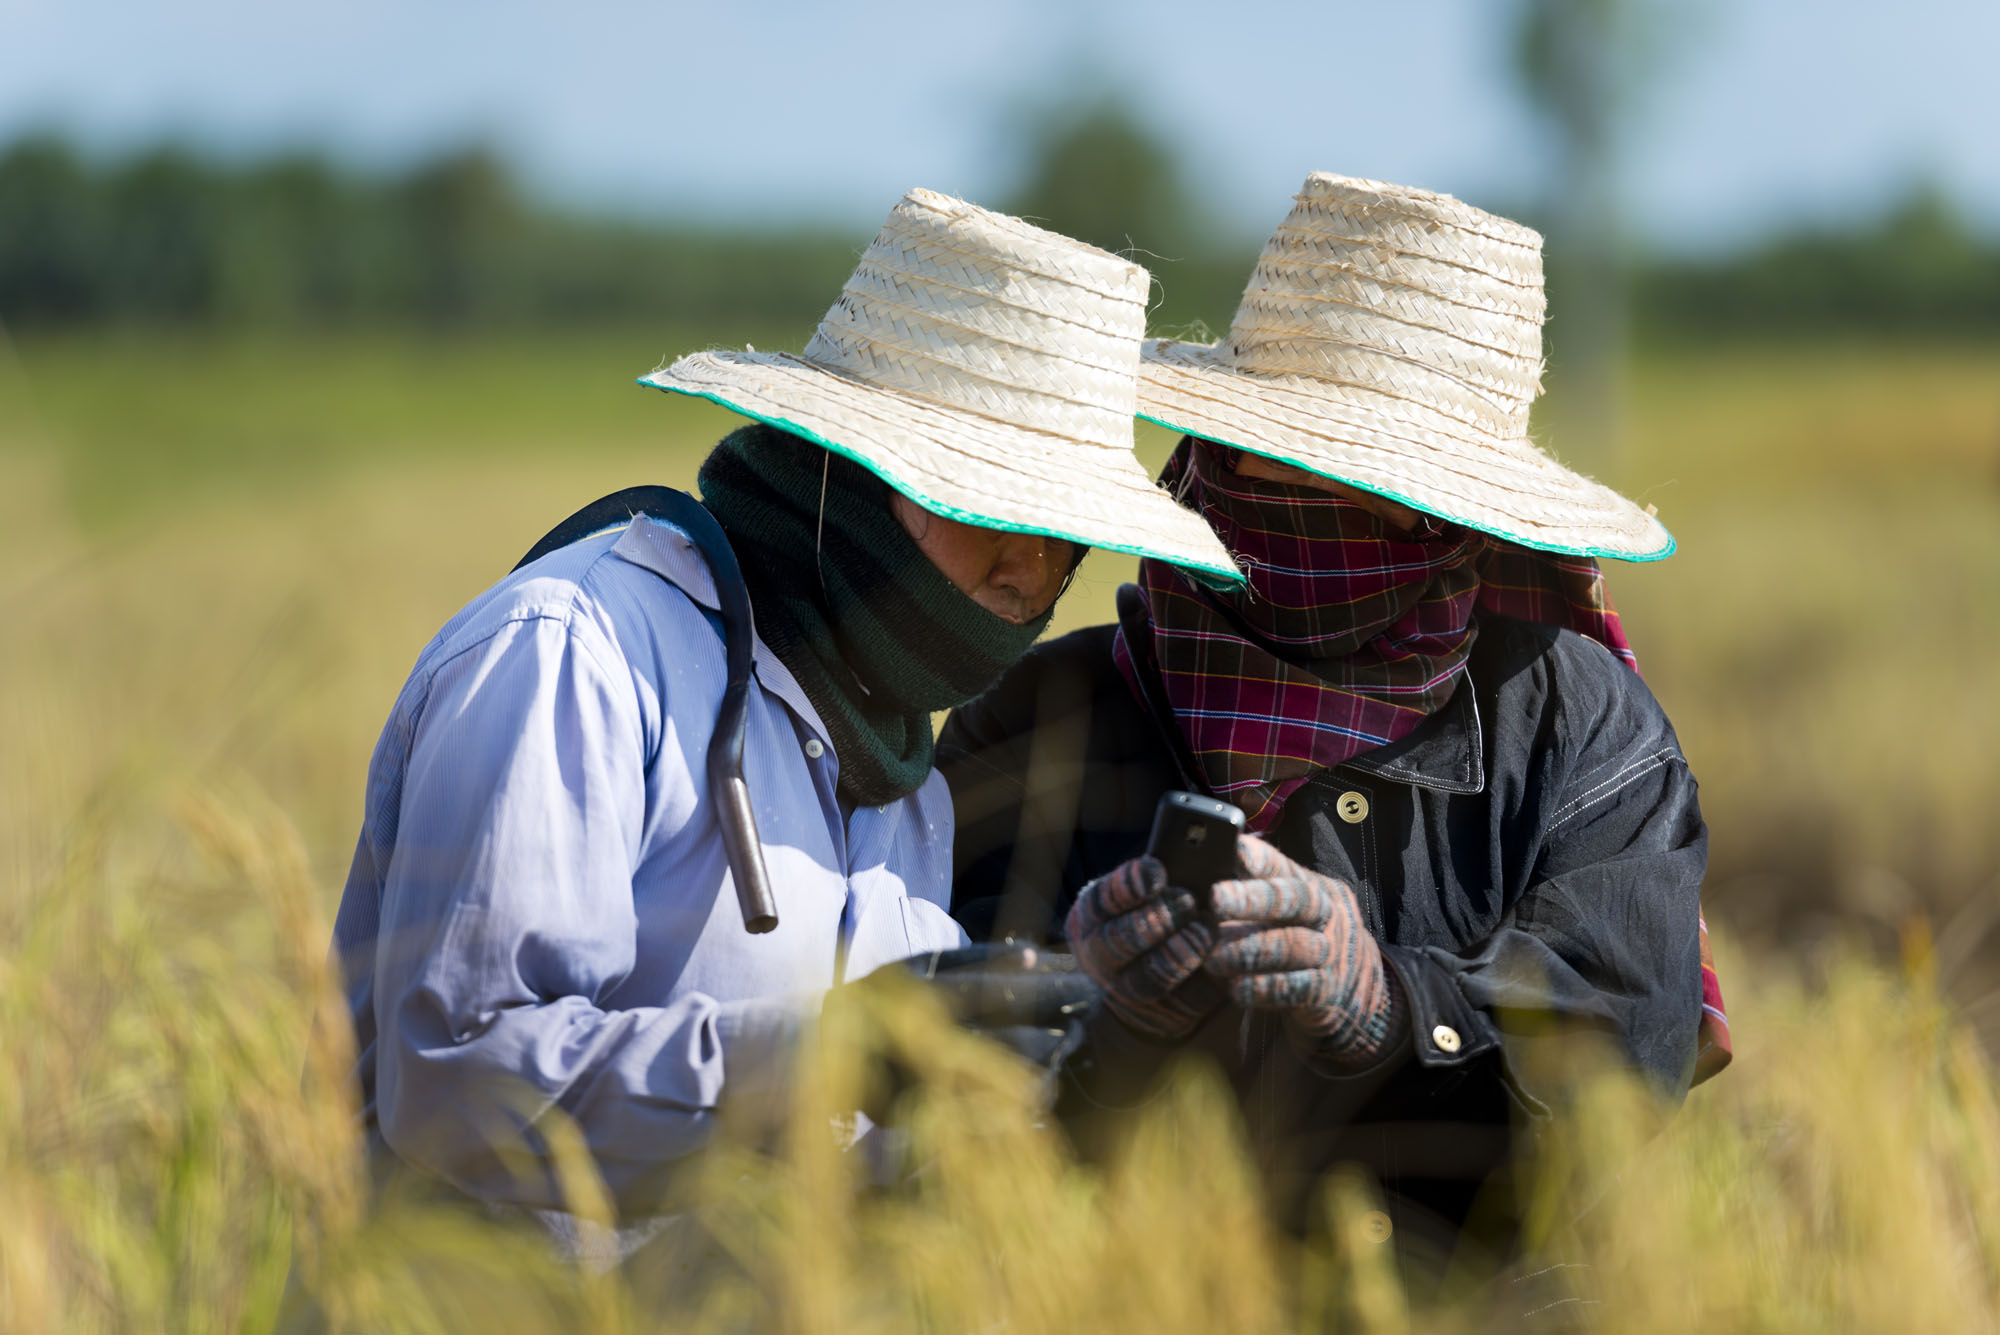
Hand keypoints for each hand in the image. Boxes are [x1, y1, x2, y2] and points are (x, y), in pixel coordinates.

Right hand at [1065, 855, 1223, 1042]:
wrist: (1152, 974)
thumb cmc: (1158, 911)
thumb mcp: (1149, 886)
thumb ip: (1171, 864)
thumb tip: (1219, 847)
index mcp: (1093, 914)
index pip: (1102, 899)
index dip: (1129, 885)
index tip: (1158, 873)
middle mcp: (1099, 954)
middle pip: (1118, 941)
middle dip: (1155, 919)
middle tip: (1186, 901)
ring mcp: (1124, 991)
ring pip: (1147, 979)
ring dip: (1180, 953)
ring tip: (1207, 930)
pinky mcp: (1158, 1017)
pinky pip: (1181, 1005)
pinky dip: (1204, 984)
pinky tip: (1221, 962)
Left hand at [1204, 836, 1402, 1066]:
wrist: (1355, 991)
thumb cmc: (1298, 938)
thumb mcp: (1286, 910)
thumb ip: (1254, 891)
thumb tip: (1198, 871)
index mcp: (1311, 886)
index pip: (1285, 867)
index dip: (1261, 858)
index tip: (1234, 847)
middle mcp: (1326, 913)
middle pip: (1296, 899)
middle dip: (1255, 898)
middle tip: (1216, 897)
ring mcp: (1331, 952)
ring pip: (1296, 945)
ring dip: (1252, 949)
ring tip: (1212, 957)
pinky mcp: (1328, 992)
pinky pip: (1298, 987)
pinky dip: (1266, 987)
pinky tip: (1236, 989)